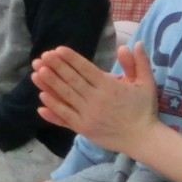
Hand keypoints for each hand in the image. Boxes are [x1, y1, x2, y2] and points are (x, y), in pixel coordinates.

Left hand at [34, 42, 157, 153]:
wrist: (142, 138)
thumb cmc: (143, 109)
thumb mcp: (146, 83)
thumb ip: (138, 63)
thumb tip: (132, 44)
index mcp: (110, 86)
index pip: (86, 69)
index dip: (71, 59)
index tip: (58, 50)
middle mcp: (96, 99)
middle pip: (72, 80)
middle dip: (56, 67)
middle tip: (42, 56)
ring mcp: (88, 114)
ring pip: (65, 96)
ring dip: (50, 83)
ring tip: (36, 72)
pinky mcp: (83, 127)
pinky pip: (65, 116)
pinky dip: (53, 106)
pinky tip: (42, 97)